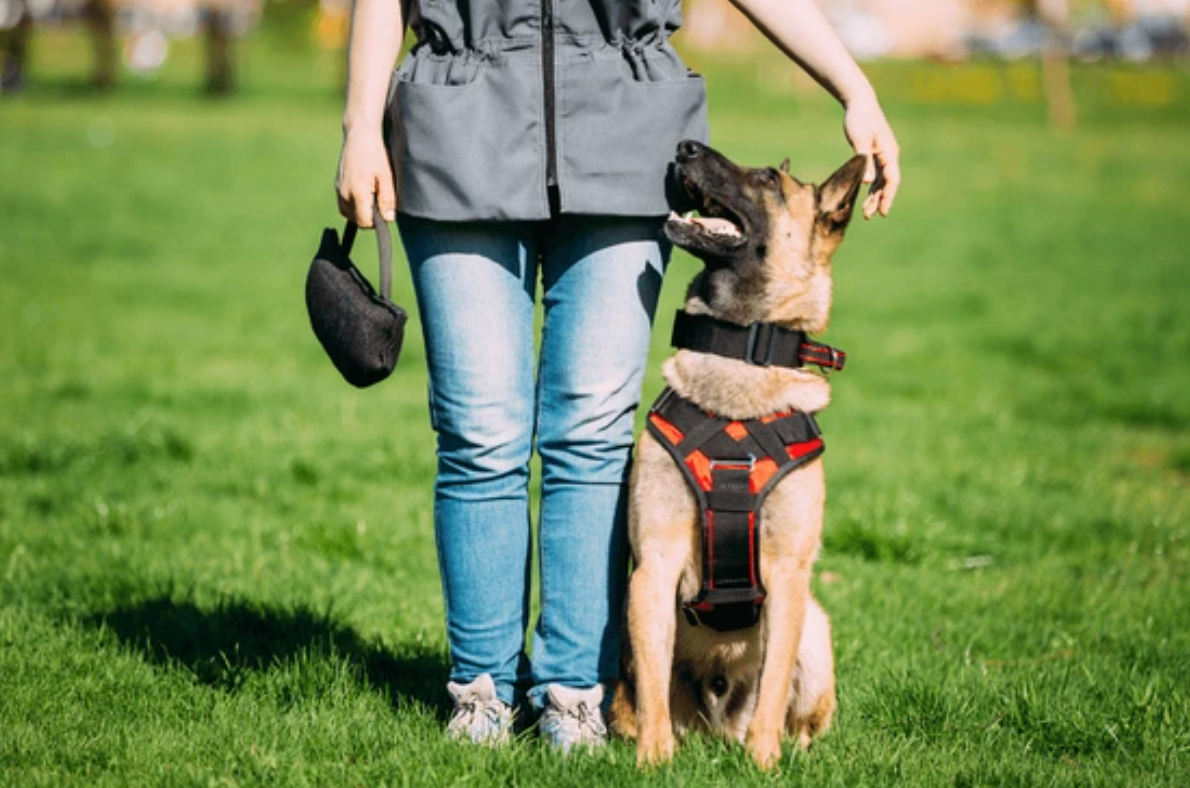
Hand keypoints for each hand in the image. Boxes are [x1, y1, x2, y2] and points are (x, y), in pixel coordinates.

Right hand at [336, 128, 396, 226]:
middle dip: (369, 217)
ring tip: (372, 196)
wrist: (359, 135)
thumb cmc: (375, 153)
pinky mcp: (337, 185)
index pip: (364, 222)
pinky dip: (354, 205)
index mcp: (357, 192)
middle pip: (356, 220)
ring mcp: (338, 190)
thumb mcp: (387, 177)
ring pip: (349, 214)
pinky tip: (364, 193)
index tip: (384, 211)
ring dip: (361, 212)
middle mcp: (344, 193)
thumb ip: (387, 199)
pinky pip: (344, 205)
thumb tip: (388, 219)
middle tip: (379, 201)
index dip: (377, 222)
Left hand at [842, 92, 899, 218]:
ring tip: (866, 212)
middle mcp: (889, 155)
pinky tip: (866, 197)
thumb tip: (868, 182)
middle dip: (880, 200)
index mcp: (889, 152)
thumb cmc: (859, 118)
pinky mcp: (876, 153)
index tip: (882, 211)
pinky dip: (873, 186)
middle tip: (870, 216)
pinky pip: (877, 174)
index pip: (892, 179)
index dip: (888, 196)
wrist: (859, 102)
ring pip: (882, 180)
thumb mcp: (859, 139)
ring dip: (875, 196)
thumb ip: (864, 160)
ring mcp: (884, 154)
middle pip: (888, 183)